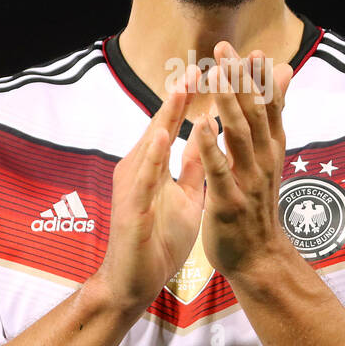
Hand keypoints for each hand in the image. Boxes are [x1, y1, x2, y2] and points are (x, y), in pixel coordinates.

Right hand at [97, 65, 207, 308]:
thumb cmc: (157, 240)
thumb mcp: (185, 197)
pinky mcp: (130, 206)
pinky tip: (162, 134)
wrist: (134, 283)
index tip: (214, 70)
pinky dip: (153, 154)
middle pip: (159, 124)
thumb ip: (193, 167)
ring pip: (150, 143)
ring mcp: (133, 186)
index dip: (193, 98)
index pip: (174, 124)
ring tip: (184, 86)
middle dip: (180, 94)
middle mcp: (139, 168)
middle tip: (199, 63)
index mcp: (153, 165)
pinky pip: (143, 177)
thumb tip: (207, 137)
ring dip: (166, 114)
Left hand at [194, 42, 295, 278]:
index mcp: (271, 149)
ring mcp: (248, 180)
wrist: (258, 258)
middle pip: (253, 113)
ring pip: (238, 135)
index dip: (259, 78)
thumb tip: (284, 77)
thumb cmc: (257, 205)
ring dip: (227, 103)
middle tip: (224, 49)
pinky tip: (201, 125)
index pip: (269, 106)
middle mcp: (264, 160)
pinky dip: (211, 145)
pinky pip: (218, 169)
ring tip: (215, 75)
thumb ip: (271, 118)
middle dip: (239, 80)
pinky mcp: (229, 201)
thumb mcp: (269, 157)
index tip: (251, 50)